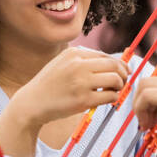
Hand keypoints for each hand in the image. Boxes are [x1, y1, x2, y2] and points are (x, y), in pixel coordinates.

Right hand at [13, 47, 128, 127]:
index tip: (124, 72)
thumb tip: (113, 63)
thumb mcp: (63, 63)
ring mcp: (81, 82)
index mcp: (74, 53)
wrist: (32, 102)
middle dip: (123, 74)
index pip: (106, 56)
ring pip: (115, 80)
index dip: (119, 64)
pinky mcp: (83, 100)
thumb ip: (83, 61)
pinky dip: (113, 98)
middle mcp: (78, 65)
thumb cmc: (50, 84)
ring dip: (119, 87)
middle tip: (123, 83)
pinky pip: (110, 96)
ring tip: (112, 91)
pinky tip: (106, 100)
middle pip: (114, 65)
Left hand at [132, 70, 156, 149]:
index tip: (153, 121)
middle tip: (148, 124)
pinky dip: (141, 110)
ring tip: (149, 126)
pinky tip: (150, 126)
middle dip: (142, 103)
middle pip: (149, 81)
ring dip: (140, 107)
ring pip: (145, 85)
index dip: (150, 103)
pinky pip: (147, 95)